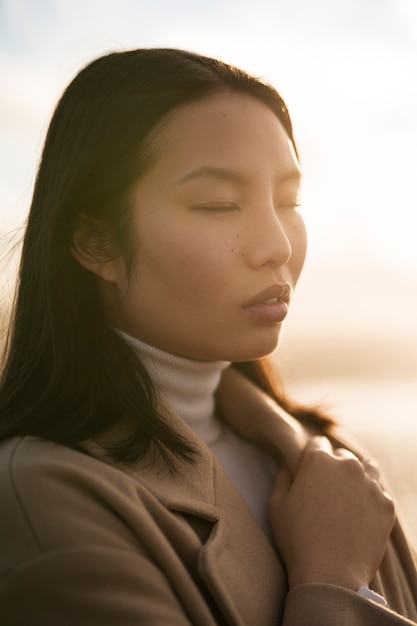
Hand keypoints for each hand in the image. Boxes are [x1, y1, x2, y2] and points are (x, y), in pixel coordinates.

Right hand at [268, 436, 394, 590]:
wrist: (330, 574)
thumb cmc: (297, 539)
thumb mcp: (276, 504)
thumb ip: (284, 476)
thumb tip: (290, 464)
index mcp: (317, 460)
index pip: (317, 444)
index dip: (311, 456)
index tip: (309, 470)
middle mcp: (347, 466)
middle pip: (341, 456)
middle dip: (334, 467)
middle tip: (326, 491)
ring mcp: (370, 484)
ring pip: (366, 468)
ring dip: (357, 476)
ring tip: (347, 496)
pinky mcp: (386, 504)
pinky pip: (379, 493)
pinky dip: (370, 500)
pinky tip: (359, 517)